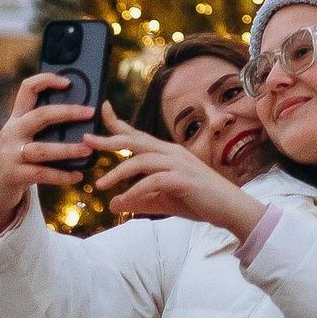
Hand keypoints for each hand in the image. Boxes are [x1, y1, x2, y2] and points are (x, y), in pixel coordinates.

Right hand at [0, 74, 96, 231]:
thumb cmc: (17, 156)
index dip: (46, 81)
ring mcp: (11, 154)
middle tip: (90, 112)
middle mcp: (12, 132)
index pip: (27, 89)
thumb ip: (43, 125)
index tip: (68, 82)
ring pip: (43, 149)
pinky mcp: (15, 175)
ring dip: (68, 149)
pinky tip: (77, 176)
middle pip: (40, 116)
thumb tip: (79, 110)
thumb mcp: (22, 136)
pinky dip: (61, 176)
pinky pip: (42, 174)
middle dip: (67, 112)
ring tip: (88, 149)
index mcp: (17, 118)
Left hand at [88, 105, 266, 239]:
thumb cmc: (198, 201)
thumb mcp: (163, 200)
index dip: (118, 122)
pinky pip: (153, 182)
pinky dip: (135, 191)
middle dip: (110, 139)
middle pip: (135, 141)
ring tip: (100, 185)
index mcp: (166, 152)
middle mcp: (171, 152)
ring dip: (117, 173)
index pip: (138, 134)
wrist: (230, 208)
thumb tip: (113, 205)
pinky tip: (123, 201)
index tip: (103, 110)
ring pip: (140, 161)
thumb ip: (140, 200)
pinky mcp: (182, 179)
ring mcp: (178, 164)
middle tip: (86, 140)